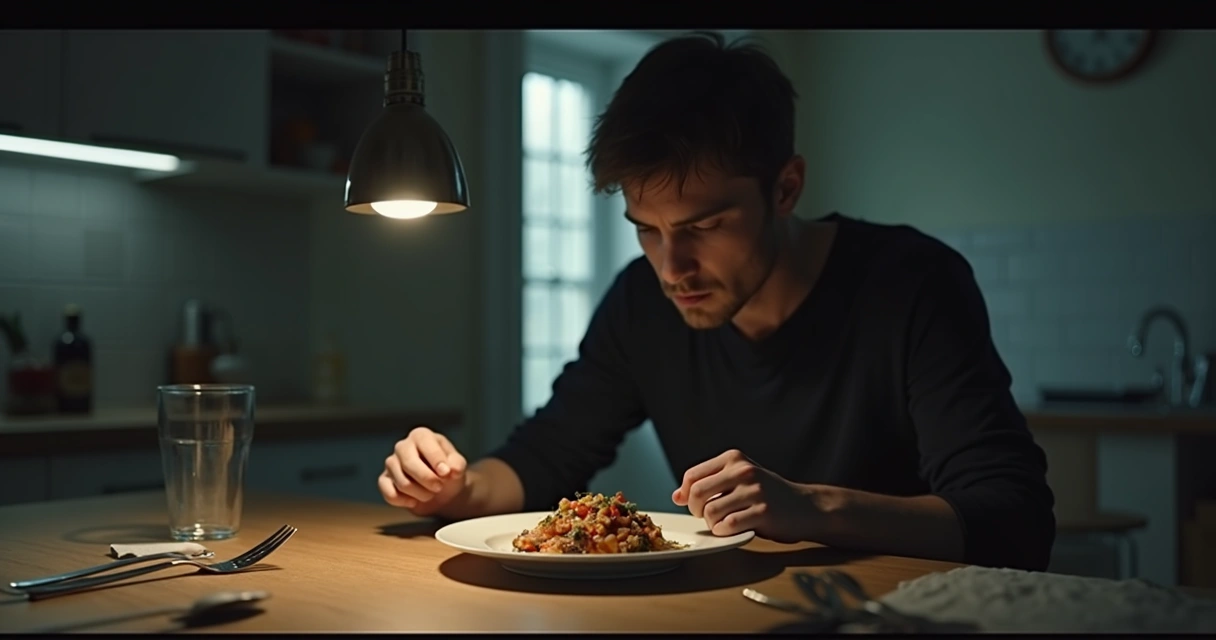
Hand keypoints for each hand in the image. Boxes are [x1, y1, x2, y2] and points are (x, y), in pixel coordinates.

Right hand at [378, 426, 467, 515]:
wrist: (442, 490)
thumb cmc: (448, 472)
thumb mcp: (458, 465)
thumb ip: (457, 465)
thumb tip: (451, 470)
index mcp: (421, 436)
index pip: (425, 445)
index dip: (436, 460)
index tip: (446, 473)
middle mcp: (403, 446)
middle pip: (409, 463)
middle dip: (427, 479)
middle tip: (439, 487)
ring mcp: (391, 463)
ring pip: (402, 483)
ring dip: (420, 493)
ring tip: (431, 493)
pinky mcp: (384, 481)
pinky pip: (390, 494)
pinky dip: (404, 502)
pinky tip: (414, 501)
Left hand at [671, 449, 811, 542]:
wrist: (806, 507)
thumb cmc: (768, 495)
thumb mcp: (739, 480)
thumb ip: (709, 484)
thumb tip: (677, 496)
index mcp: (734, 459)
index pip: (693, 475)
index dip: (686, 494)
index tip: (693, 504)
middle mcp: (743, 470)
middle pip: (698, 493)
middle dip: (696, 510)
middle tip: (707, 516)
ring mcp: (754, 490)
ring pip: (711, 511)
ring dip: (712, 524)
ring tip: (724, 522)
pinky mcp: (763, 511)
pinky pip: (728, 525)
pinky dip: (724, 532)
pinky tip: (733, 529)